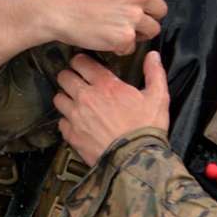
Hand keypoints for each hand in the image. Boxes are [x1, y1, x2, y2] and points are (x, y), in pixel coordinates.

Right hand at [32, 0, 167, 54]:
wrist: (57, 9)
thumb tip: (143, 3)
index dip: (150, 2)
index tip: (139, 7)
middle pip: (160, 12)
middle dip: (147, 18)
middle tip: (127, 22)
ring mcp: (133, 17)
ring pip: (152, 31)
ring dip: (138, 34)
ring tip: (117, 31)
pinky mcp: (125, 37)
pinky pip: (133, 47)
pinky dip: (121, 47)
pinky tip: (106, 40)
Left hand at [54, 50, 169, 166]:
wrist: (135, 160)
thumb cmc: (146, 129)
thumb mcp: (158, 98)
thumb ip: (154, 73)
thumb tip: (152, 56)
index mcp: (105, 85)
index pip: (81, 62)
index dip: (81, 61)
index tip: (84, 64)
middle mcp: (86, 98)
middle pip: (64, 77)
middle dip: (69, 76)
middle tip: (77, 81)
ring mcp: (76, 117)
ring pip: (58, 98)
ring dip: (66, 97)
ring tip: (75, 101)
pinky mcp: (72, 135)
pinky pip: (61, 122)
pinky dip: (67, 121)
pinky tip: (76, 122)